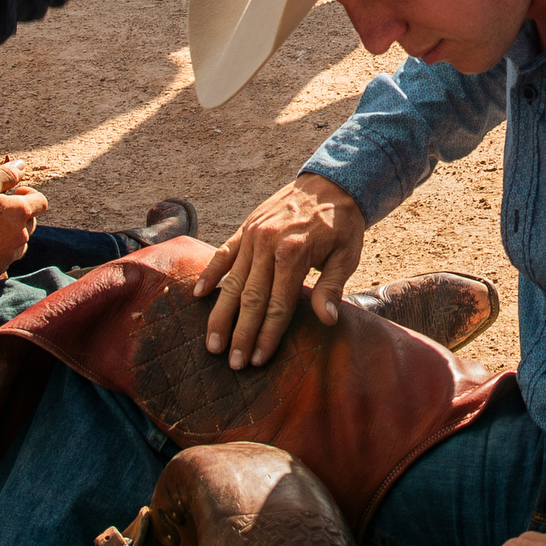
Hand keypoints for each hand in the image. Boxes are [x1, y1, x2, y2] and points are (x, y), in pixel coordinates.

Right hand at [0, 164, 37, 281]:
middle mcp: (22, 235)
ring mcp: (11, 254)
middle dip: (17, 213)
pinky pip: (4, 254)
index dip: (29, 194)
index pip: (41, 202)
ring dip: (8, 231)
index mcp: (21, 213)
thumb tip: (21, 164)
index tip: (12, 193)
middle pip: (30, 221)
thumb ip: (6, 175)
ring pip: (18, 239)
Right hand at [194, 174, 367, 365]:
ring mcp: (252, 235)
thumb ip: (332, 287)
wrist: (330, 182)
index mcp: (294, 253)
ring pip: (231, 281)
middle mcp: (268, 244)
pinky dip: (209, 274)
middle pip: (250, 298)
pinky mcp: (245, 228)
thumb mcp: (348, 254)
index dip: (267, 334)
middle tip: (232, 363)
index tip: (257, 360)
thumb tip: (326, 320)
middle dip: (240, 333)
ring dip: (220, 314)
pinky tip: (197, 295)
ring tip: (212, 342)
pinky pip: (222, 253)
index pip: (278, 304)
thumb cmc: (342, 224)